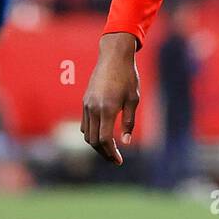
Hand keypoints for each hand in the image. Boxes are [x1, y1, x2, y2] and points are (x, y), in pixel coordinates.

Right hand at [81, 33, 140, 164]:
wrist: (113, 57)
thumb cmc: (128, 77)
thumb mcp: (133, 100)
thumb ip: (129, 122)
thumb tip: (125, 142)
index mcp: (107, 109)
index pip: (104, 139)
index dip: (111, 153)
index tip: (119, 161)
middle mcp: (93, 108)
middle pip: (93, 140)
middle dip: (104, 153)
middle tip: (115, 160)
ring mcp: (87, 104)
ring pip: (87, 134)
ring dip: (97, 145)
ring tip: (110, 150)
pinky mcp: (84, 101)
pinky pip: (85, 124)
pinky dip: (92, 134)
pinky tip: (102, 136)